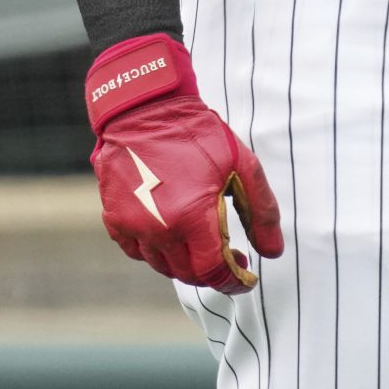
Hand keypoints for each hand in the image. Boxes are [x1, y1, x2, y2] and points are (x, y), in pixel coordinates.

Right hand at [85, 34, 283, 291]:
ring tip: (200, 242)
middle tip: (229, 255)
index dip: (233, 281)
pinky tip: (170, 234)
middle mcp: (159, 228)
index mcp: (192, 217)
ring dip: (185, 263)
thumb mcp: (242, 164)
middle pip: (188, 274)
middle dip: (212, 272)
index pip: (213, 271)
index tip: (245, 277)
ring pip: (161, 265)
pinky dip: (154, 251)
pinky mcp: (114, 218)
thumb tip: (273, 252)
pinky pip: (135, 251)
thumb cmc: (197, 133)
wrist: (145, 108)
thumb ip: (262, 211)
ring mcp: (133, 225)